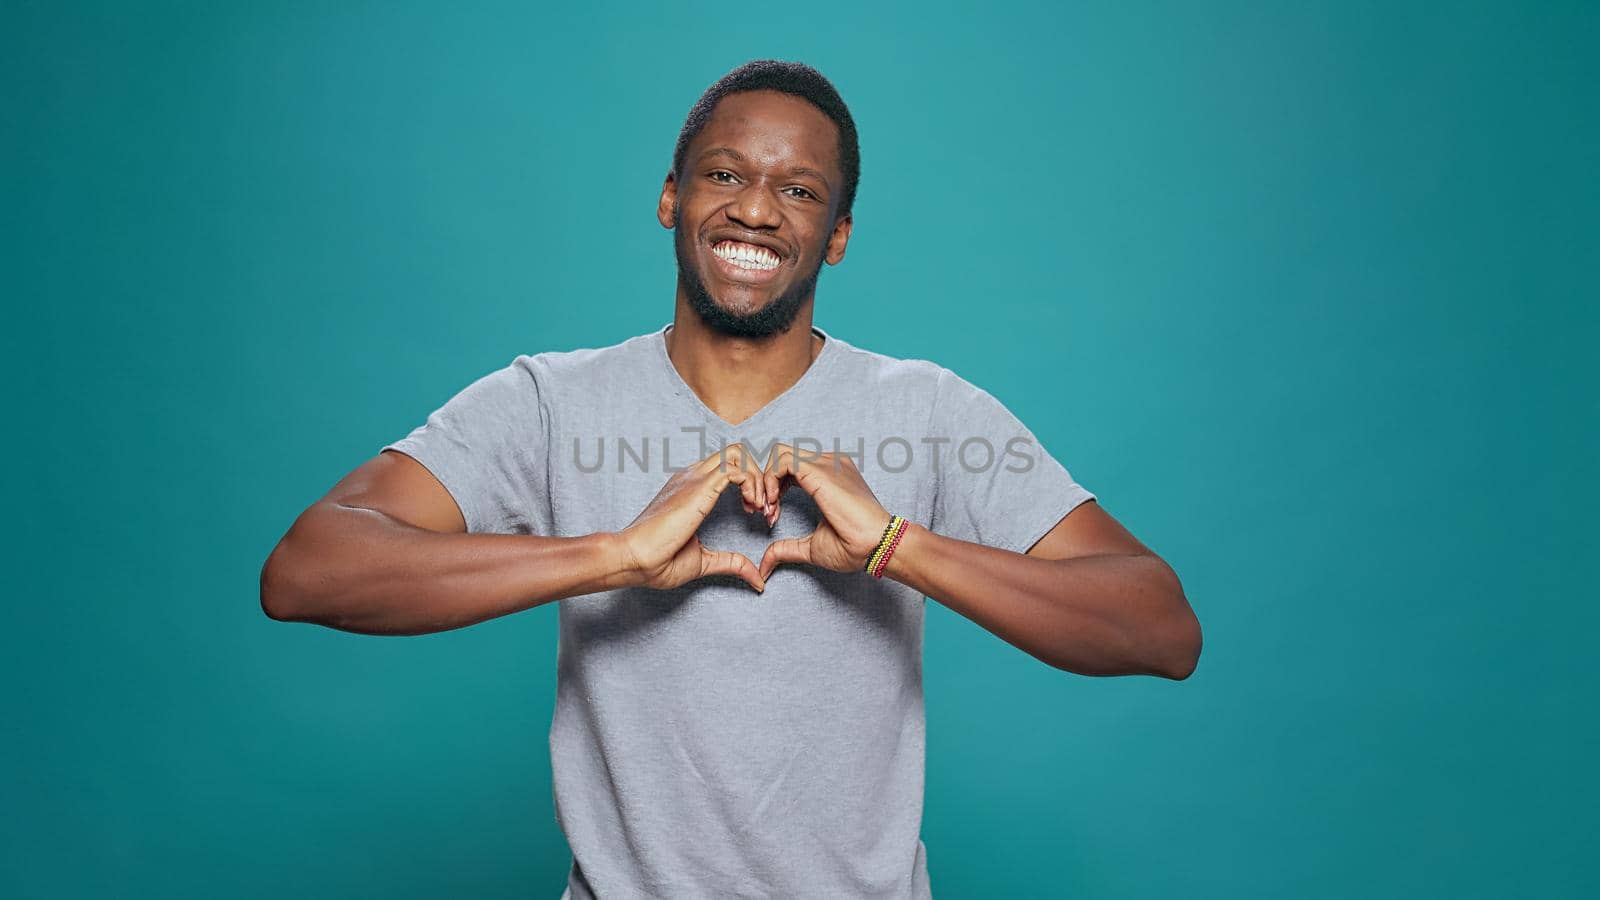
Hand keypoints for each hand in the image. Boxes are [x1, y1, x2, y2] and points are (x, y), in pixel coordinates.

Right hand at [617, 443, 769, 592]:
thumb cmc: (658, 561)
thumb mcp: (704, 561)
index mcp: (691, 489)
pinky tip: (751, 507)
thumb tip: (757, 578)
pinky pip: (735, 468)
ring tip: (760, 507)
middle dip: (759, 476)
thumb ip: (731, 563)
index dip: (750, 486)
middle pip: (736, 453)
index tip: (755, 514)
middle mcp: (692, 477)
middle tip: (764, 507)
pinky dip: (752, 483)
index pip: (727, 467)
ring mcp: (694, 478)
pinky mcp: (699, 486)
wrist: (634, 559)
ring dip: (758, 477)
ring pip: (738, 453)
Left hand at [756, 443, 892, 581]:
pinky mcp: (820, 470)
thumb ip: (786, 548)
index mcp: (830, 476)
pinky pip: (782, 461)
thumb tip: (765, 564)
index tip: (771, 516)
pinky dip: (770, 480)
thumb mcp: (811, 547)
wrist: (876, 546)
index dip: (774, 488)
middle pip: (782, 456)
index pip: (791, 467)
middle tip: (764, 511)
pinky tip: (774, 504)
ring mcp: (825, 464)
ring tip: (769, 509)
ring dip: (765, 481)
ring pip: (779, 454)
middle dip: (765, 481)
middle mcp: (828, 464)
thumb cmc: (854, 547)